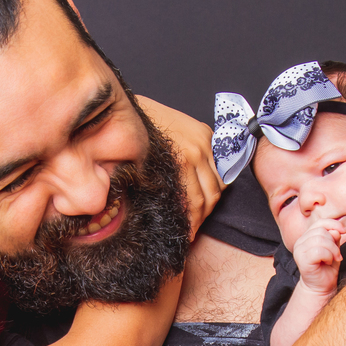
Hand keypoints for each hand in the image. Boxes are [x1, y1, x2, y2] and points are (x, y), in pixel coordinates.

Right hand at [136, 95, 223, 239]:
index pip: (221, 178)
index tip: (203, 216)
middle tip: (195, 229)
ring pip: (205, 197)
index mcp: (206, 137)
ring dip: (199, 219)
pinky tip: (183, 227)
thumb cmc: (145, 126)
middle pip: (215, 190)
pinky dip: (189, 216)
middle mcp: (204, 145)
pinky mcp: (181, 160)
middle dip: (206, 214)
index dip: (212, 202)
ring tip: (189, 232)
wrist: (125, 113)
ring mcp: (194, 152)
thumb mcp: (177, 132)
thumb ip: (190, 154)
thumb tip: (193, 184)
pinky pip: (190, 196)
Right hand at [294, 218, 345, 294]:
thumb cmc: (327, 268)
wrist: (321, 287)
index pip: (320, 222)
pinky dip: (328, 256)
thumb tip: (336, 230)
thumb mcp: (334, 248)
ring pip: (320, 240)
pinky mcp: (302, 260)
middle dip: (334, 242)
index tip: (344, 231)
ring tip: (333, 259)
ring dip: (332, 250)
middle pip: (321, 231)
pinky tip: (328, 262)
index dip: (334, 224)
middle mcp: (300, 242)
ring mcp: (299, 251)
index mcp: (307, 236)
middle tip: (337, 255)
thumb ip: (334, 237)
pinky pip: (318, 251)